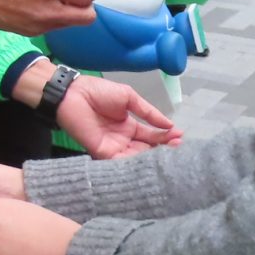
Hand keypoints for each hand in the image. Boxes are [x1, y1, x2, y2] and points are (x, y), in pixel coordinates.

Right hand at [0, 0, 96, 35]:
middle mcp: (49, 10)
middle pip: (88, 17)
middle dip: (85, 6)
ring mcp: (41, 25)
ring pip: (73, 24)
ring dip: (70, 13)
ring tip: (53, 0)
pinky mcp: (33, 33)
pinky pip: (55, 27)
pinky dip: (54, 18)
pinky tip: (38, 7)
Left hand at [55, 75, 179, 157]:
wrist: (74, 93)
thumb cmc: (99, 92)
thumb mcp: (129, 98)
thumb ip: (148, 112)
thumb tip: (170, 124)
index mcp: (129, 126)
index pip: (152, 135)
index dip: (166, 136)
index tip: (180, 136)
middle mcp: (124, 140)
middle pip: (147, 149)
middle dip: (163, 149)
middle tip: (178, 147)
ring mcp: (114, 148)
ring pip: (137, 157)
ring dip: (153, 156)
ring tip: (169, 152)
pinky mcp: (103, 153)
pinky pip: (121, 162)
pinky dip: (136, 162)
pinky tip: (150, 159)